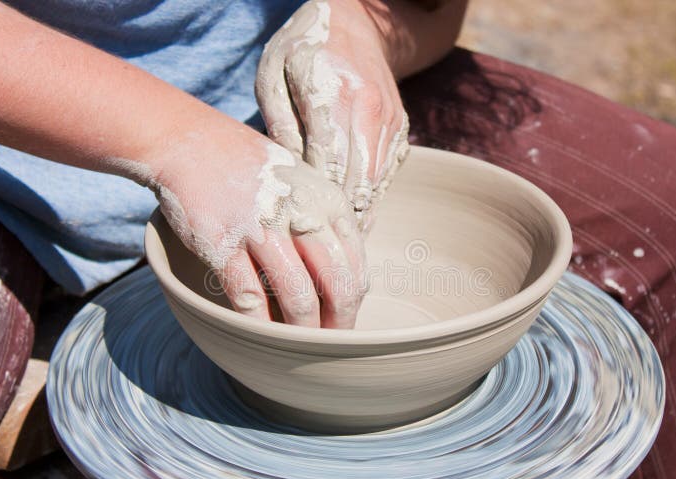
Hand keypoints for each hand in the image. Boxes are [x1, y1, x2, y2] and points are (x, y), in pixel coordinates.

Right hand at [148, 124, 365, 328]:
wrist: (190, 143)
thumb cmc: (252, 170)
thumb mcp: (303, 183)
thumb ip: (327, 224)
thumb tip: (345, 280)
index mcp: (328, 201)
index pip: (356, 267)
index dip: (354, 304)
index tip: (344, 323)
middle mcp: (302, 213)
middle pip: (337, 286)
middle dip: (338, 325)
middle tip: (330, 347)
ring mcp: (263, 228)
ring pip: (298, 297)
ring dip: (302, 332)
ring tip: (300, 348)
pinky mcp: (224, 243)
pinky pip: (250, 298)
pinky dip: (259, 324)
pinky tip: (261, 335)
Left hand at [256, 0, 409, 230]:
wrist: (356, 22)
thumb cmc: (302, 49)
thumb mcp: (273, 73)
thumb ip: (278, 121)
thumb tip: (288, 174)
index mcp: (334, 92)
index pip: (326, 163)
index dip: (314, 203)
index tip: (299, 233)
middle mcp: (370, 109)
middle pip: (356, 181)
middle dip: (338, 221)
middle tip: (320, 258)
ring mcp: (391, 121)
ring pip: (376, 183)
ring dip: (358, 217)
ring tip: (338, 250)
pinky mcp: (402, 129)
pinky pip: (386, 174)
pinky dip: (370, 198)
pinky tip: (352, 220)